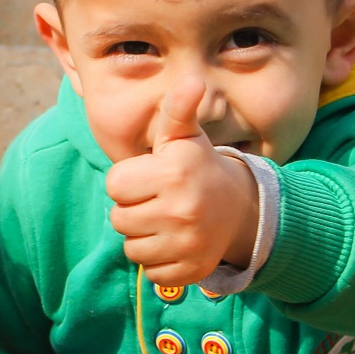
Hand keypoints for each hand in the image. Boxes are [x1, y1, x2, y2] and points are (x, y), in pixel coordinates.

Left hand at [105, 76, 259, 286]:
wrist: (240, 208)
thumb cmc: (198, 167)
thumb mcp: (185, 137)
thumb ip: (177, 109)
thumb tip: (192, 80)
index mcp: (173, 173)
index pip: (114, 185)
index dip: (128, 181)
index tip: (150, 177)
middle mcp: (182, 210)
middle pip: (119, 220)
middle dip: (133, 210)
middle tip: (158, 201)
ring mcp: (188, 244)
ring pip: (132, 249)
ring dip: (143, 238)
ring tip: (166, 222)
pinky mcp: (191, 271)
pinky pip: (151, 273)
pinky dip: (159, 262)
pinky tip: (176, 243)